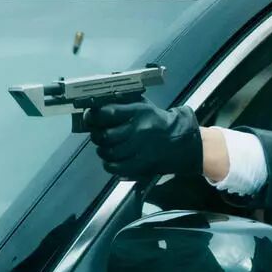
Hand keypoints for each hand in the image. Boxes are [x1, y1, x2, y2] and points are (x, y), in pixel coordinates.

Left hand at [84, 97, 202, 178]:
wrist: (182, 142)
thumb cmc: (158, 121)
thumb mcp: (143, 105)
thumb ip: (123, 104)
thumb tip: (97, 105)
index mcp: (139, 111)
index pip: (109, 112)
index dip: (94, 116)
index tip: (90, 117)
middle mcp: (139, 129)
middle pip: (105, 135)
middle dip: (96, 135)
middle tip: (97, 134)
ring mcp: (140, 148)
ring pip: (108, 152)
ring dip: (102, 150)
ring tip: (105, 147)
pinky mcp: (141, 164)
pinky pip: (116, 167)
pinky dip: (109, 164)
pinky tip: (111, 160)